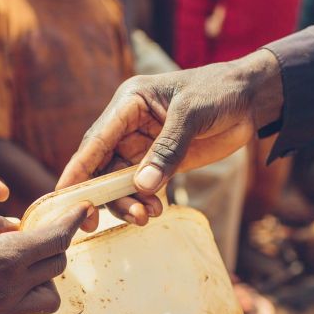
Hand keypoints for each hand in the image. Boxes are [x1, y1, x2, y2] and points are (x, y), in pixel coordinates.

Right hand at [0, 203, 90, 313]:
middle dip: (55, 244)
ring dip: (47, 277)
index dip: (74, 221)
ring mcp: (3, 307)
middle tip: (40, 230)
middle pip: (59, 265)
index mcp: (8, 256)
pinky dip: (28, 293)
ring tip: (26, 260)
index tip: (83, 209)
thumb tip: (19, 227)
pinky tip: (8, 278)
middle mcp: (12, 286)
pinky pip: (27, 309)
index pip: (58, 238)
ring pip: (51, 296)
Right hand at [58, 49, 282, 228]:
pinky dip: (144, 202)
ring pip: (120, 182)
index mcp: (128, 104)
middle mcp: (128, 126)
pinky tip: (156, 210)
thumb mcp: (192, 114)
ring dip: (126, 202)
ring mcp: (144, 146)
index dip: (77, 169)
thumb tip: (141, 186)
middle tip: (95, 222)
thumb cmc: (219, 92)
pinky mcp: (162, 162)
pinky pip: (143, 187)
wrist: (252, 99)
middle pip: (101, 166)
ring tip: (145, 216)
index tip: (62, 195)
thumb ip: (167, 150)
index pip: (95, 140)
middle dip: (101, 195)